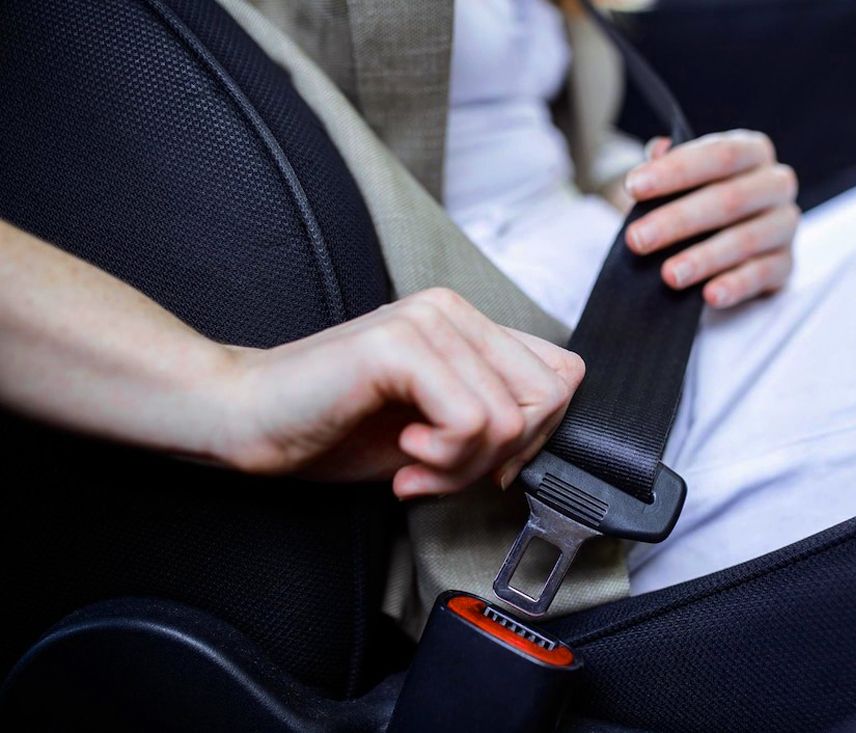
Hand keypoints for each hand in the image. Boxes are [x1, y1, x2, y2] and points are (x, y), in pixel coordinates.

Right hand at [216, 288, 583, 498]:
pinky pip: (474, 421)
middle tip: (444, 469)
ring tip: (416, 465)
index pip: (562, 374)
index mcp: (467, 325)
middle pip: (551, 396)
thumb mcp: (436, 430)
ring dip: (465, 465)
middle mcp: (454, 311)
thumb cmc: (335, 427)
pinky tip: (404, 455)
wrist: (248, 419)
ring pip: (513, 417)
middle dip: (504, 456)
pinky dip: (445, 459)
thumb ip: (491, 421)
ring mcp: (429, 321)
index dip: (536, 434)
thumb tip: (539, 443)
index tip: (481, 463)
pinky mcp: (401, 345)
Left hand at [623, 130, 799, 308]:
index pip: (719, 154)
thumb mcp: (681, 180)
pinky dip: (735, 285)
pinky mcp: (786, 264)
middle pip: (729, 199)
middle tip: (637, 240)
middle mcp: (776, 183)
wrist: (725, 244)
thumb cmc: (696, 201)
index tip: (632, 187)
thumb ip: (668, 165)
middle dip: (678, 220)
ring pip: (745, 240)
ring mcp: (785, 225)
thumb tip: (657, 150)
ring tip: (668, 275)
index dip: (675, 170)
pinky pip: (763, 275)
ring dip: (703, 258)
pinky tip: (709, 297)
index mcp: (752, 151)